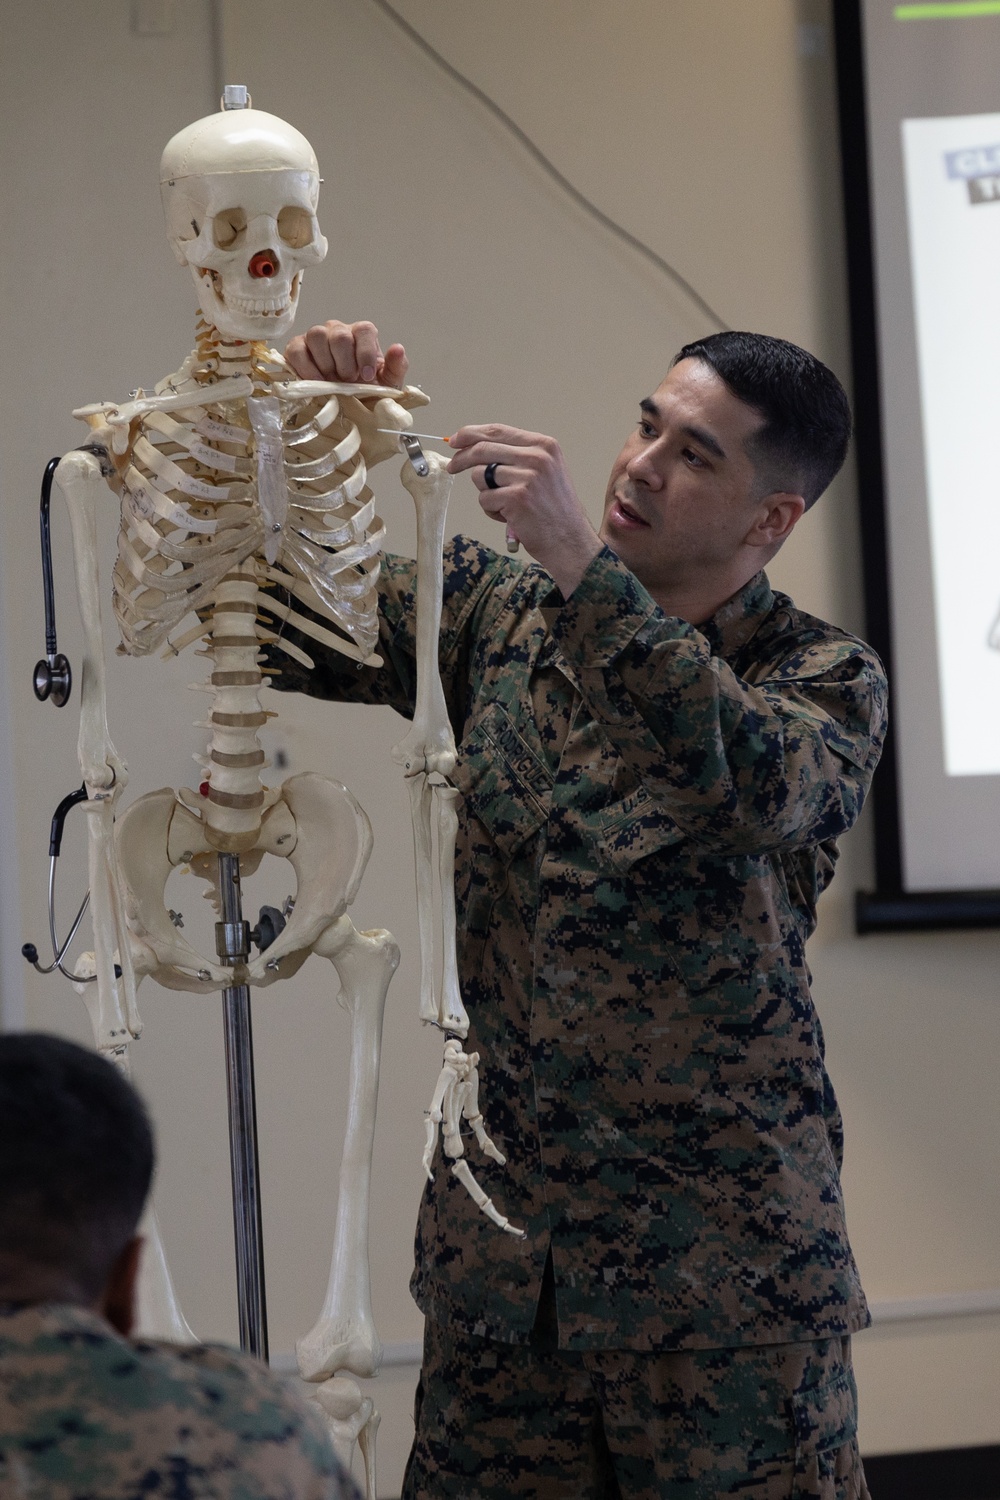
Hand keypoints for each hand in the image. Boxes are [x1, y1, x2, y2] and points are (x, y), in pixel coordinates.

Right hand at [284, 319, 407, 386]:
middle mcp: (338, 330)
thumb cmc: (366, 390)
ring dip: (326, 364)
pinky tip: (315, 381)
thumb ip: (396, 366)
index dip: (366, 353)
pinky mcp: (297, 348)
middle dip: (345, 363)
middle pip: (339, 334)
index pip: (364, 330)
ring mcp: (317, 337)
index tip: (367, 375)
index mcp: (362, 334)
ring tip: (332, 382)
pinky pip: (297, 349)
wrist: (345, 404)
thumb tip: (397, 348)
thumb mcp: (387, 383)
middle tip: (348, 381)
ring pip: (317, 336)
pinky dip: (305, 367)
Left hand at [447, 424, 601, 597]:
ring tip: (505, 505)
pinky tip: (510, 517)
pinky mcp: (516, 498)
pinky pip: (484, 499)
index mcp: (544, 445)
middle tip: (452, 467)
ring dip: (486, 492)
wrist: (570, 541)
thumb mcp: (545, 471)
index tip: (456, 440)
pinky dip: (491, 510)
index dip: (471, 433)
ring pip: (480, 476)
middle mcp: (537, 457)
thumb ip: (517, 456)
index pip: (498, 431)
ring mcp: (527, 477)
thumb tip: (476, 446)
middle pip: (483, 448)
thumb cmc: (554, 510)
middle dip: (462, 458)